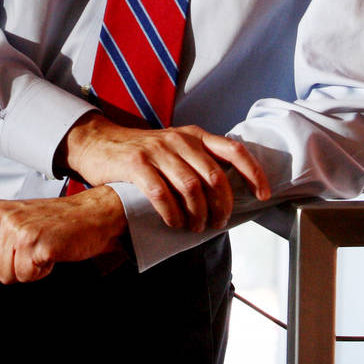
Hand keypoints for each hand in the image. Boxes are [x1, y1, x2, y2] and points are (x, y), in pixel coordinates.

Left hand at [0, 185, 125, 283]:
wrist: (91, 213)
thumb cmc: (57, 219)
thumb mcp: (17, 226)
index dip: (1, 259)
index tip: (19, 246)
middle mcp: (2, 217)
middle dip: (14, 267)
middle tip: (33, 248)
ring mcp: (18, 230)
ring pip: (7, 276)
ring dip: (29, 269)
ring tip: (42, 248)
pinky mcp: (36, 244)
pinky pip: (26, 276)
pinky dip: (42, 271)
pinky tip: (51, 252)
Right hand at [59, 113, 270, 231]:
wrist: (100, 143)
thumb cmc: (142, 153)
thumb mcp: (174, 148)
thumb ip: (198, 162)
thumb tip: (229, 193)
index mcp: (194, 136)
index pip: (234, 150)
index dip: (254, 172)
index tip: (263, 194)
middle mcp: (179, 140)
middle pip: (214, 176)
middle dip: (222, 206)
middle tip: (217, 223)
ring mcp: (157, 150)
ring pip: (191, 187)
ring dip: (197, 214)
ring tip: (194, 227)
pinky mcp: (136, 163)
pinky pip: (162, 193)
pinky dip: (172, 213)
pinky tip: (173, 223)